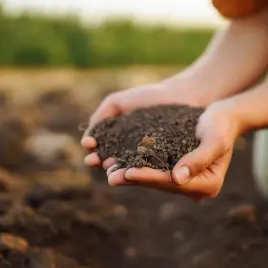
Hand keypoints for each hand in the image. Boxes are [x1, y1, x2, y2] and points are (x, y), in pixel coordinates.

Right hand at [81, 82, 204, 169]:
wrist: (180, 96)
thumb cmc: (149, 97)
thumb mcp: (118, 103)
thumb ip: (101, 116)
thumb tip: (87, 140)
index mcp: (119, 142)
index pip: (101, 151)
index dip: (93, 151)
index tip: (89, 146)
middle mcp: (131, 154)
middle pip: (112, 163)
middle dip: (101, 162)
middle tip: (94, 161)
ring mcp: (148, 161)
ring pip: (128, 169)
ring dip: (116, 170)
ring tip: (110, 167)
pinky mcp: (164, 165)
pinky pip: (150, 169)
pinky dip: (139, 171)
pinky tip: (131, 168)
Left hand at [107, 101, 241, 200]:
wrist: (223, 117)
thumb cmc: (221, 125)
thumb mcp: (214, 139)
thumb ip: (198, 159)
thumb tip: (177, 178)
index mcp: (208, 185)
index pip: (172, 183)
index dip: (149, 177)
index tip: (128, 172)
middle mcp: (196, 188)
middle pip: (161, 185)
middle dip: (135, 179)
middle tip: (110, 177)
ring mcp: (186, 181)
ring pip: (154, 180)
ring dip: (131, 176)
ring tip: (109, 172)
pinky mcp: (176, 171)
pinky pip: (154, 171)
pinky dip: (136, 167)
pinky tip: (117, 163)